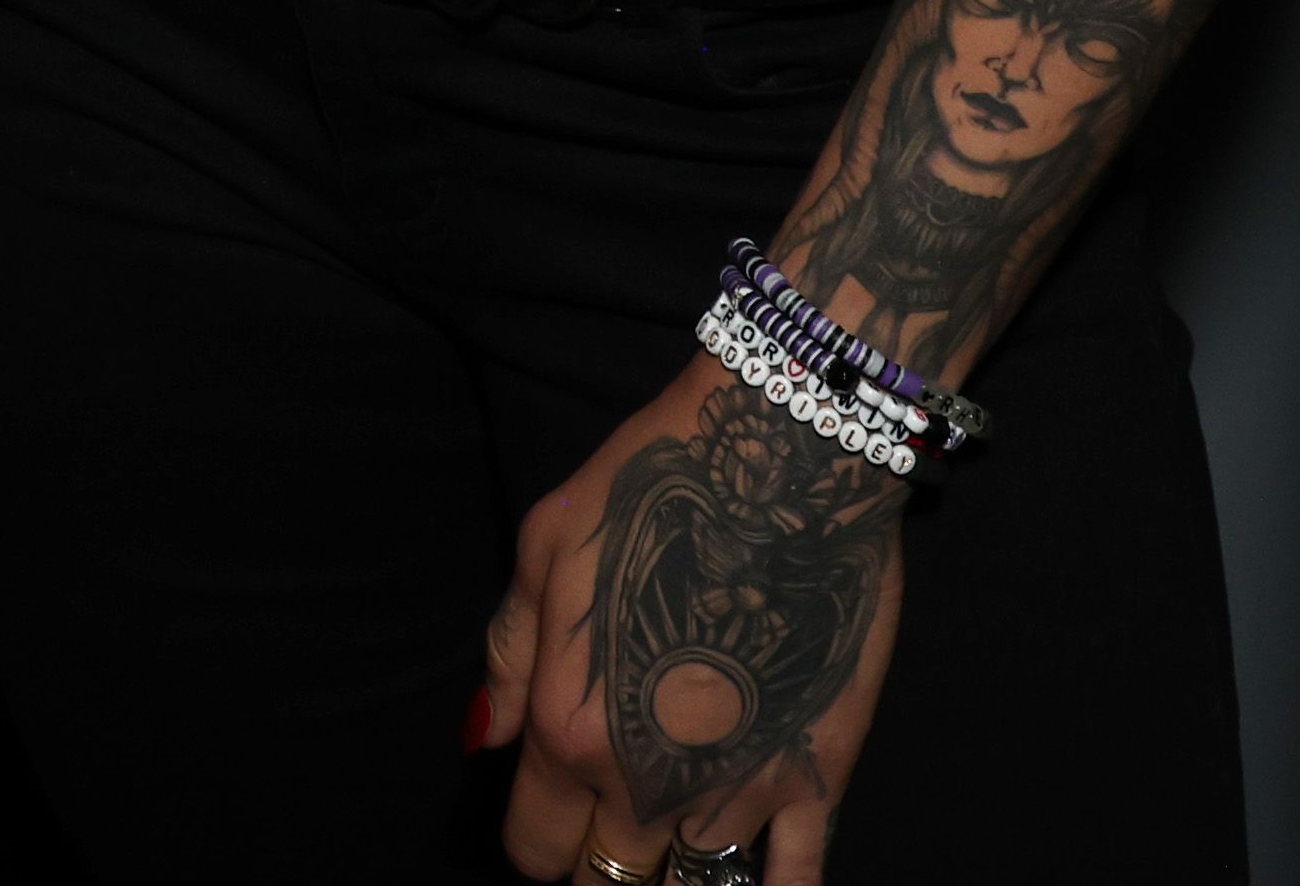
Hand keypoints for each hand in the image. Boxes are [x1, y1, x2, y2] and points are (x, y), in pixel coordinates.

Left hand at [480, 359, 908, 879]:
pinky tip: (750, 877)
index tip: (554, 807)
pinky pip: (793, 885)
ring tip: (674, 834)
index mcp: (568, 730)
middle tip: (612, 818)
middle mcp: (646, 782)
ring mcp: (737, 791)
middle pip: (606, 882)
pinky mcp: (816, 778)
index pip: (534, 847)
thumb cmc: (650, 487)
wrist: (781, 457)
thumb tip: (482, 741)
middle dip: (599, 860)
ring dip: (674, 872)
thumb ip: (509, 658)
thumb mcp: (543, 549)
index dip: (538, 835)